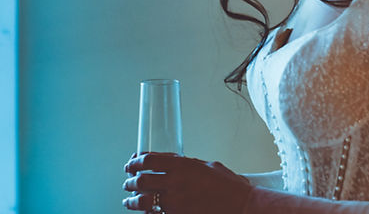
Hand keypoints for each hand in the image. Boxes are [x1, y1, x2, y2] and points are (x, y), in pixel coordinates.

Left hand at [123, 152, 252, 213]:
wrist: (240, 205)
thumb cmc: (228, 186)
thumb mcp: (208, 166)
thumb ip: (188, 164)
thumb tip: (172, 163)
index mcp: (183, 166)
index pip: (150, 160)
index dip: (136, 161)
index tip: (131, 163)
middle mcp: (175, 182)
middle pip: (141, 179)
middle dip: (130, 181)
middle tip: (127, 182)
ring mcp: (174, 202)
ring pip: (142, 200)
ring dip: (132, 200)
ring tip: (129, 201)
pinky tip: (145, 213)